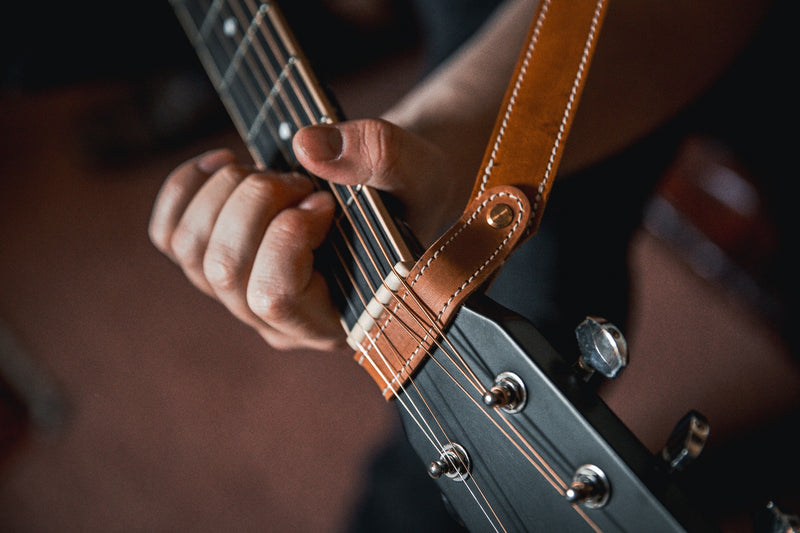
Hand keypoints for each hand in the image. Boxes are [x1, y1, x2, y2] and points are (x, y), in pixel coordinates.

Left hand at [149, 119, 465, 350]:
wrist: (391, 194)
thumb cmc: (411, 196)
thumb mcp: (419, 171)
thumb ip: (379, 157)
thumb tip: (306, 146)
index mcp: (333, 321)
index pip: (275, 297)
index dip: (288, 236)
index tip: (325, 202)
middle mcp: (277, 321)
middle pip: (225, 269)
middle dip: (257, 203)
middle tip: (302, 182)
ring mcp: (240, 296)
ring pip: (192, 250)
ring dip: (227, 193)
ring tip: (274, 175)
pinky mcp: (214, 264)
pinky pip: (169, 233)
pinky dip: (187, 188)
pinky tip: (225, 164)